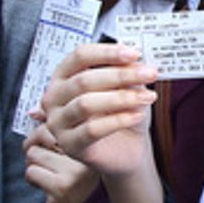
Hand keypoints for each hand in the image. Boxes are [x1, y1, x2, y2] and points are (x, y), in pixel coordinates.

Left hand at [23, 123, 99, 202]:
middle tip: (45, 157)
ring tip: (48, 172)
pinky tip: (46, 185)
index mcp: (93, 137)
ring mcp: (76, 171)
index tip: (51, 143)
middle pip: (43, 132)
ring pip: (33, 153)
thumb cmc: (75, 177)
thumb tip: (34, 111)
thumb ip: (55, 127)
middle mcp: (89, 153)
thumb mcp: (70, 147)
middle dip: (37, 144)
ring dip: (35, 164)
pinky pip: (31, 172)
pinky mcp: (63, 188)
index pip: (57, 119)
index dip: (46, 130)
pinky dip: (33, 179)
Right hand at [40, 44, 155, 179]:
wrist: (127, 149)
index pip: (80, 56)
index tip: (135, 54)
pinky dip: (118, 120)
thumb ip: (125, 72)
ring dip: (121, 98)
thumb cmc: (121, 113)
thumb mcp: (127, 87)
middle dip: (121, 75)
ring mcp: (58, 123)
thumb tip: (134, 60)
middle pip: (84, 80)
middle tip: (149, 74)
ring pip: (86, 104)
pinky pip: (92, 130)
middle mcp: (54, 98)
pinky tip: (137, 115)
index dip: (107, 53)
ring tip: (147, 97)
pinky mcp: (70, 145)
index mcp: (64, 76)